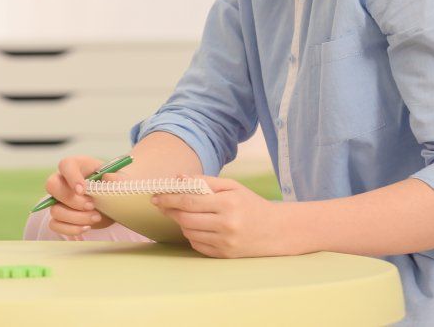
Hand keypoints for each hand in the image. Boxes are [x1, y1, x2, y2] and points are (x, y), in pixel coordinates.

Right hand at [44, 155, 125, 235]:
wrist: (115, 201)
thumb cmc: (114, 186)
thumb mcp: (120, 180)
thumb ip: (117, 178)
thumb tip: (109, 178)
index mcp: (77, 165)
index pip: (65, 165)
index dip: (71, 177)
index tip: (82, 190)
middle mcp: (63, 181)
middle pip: (52, 186)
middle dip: (72, 200)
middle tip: (92, 205)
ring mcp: (59, 200)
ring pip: (54, 209)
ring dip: (76, 217)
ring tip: (96, 217)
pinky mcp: (60, 216)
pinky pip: (55, 224)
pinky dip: (71, 229)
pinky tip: (87, 226)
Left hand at [153, 176, 290, 257]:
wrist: (277, 231)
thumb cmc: (252, 205)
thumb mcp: (232, 187)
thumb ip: (205, 181)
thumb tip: (179, 178)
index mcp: (228, 204)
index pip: (189, 200)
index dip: (169, 198)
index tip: (156, 197)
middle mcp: (227, 224)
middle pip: (185, 219)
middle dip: (170, 211)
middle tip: (162, 205)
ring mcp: (226, 242)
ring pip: (189, 233)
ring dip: (181, 223)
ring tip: (185, 215)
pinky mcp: (225, 255)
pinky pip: (197, 245)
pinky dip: (192, 235)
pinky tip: (197, 227)